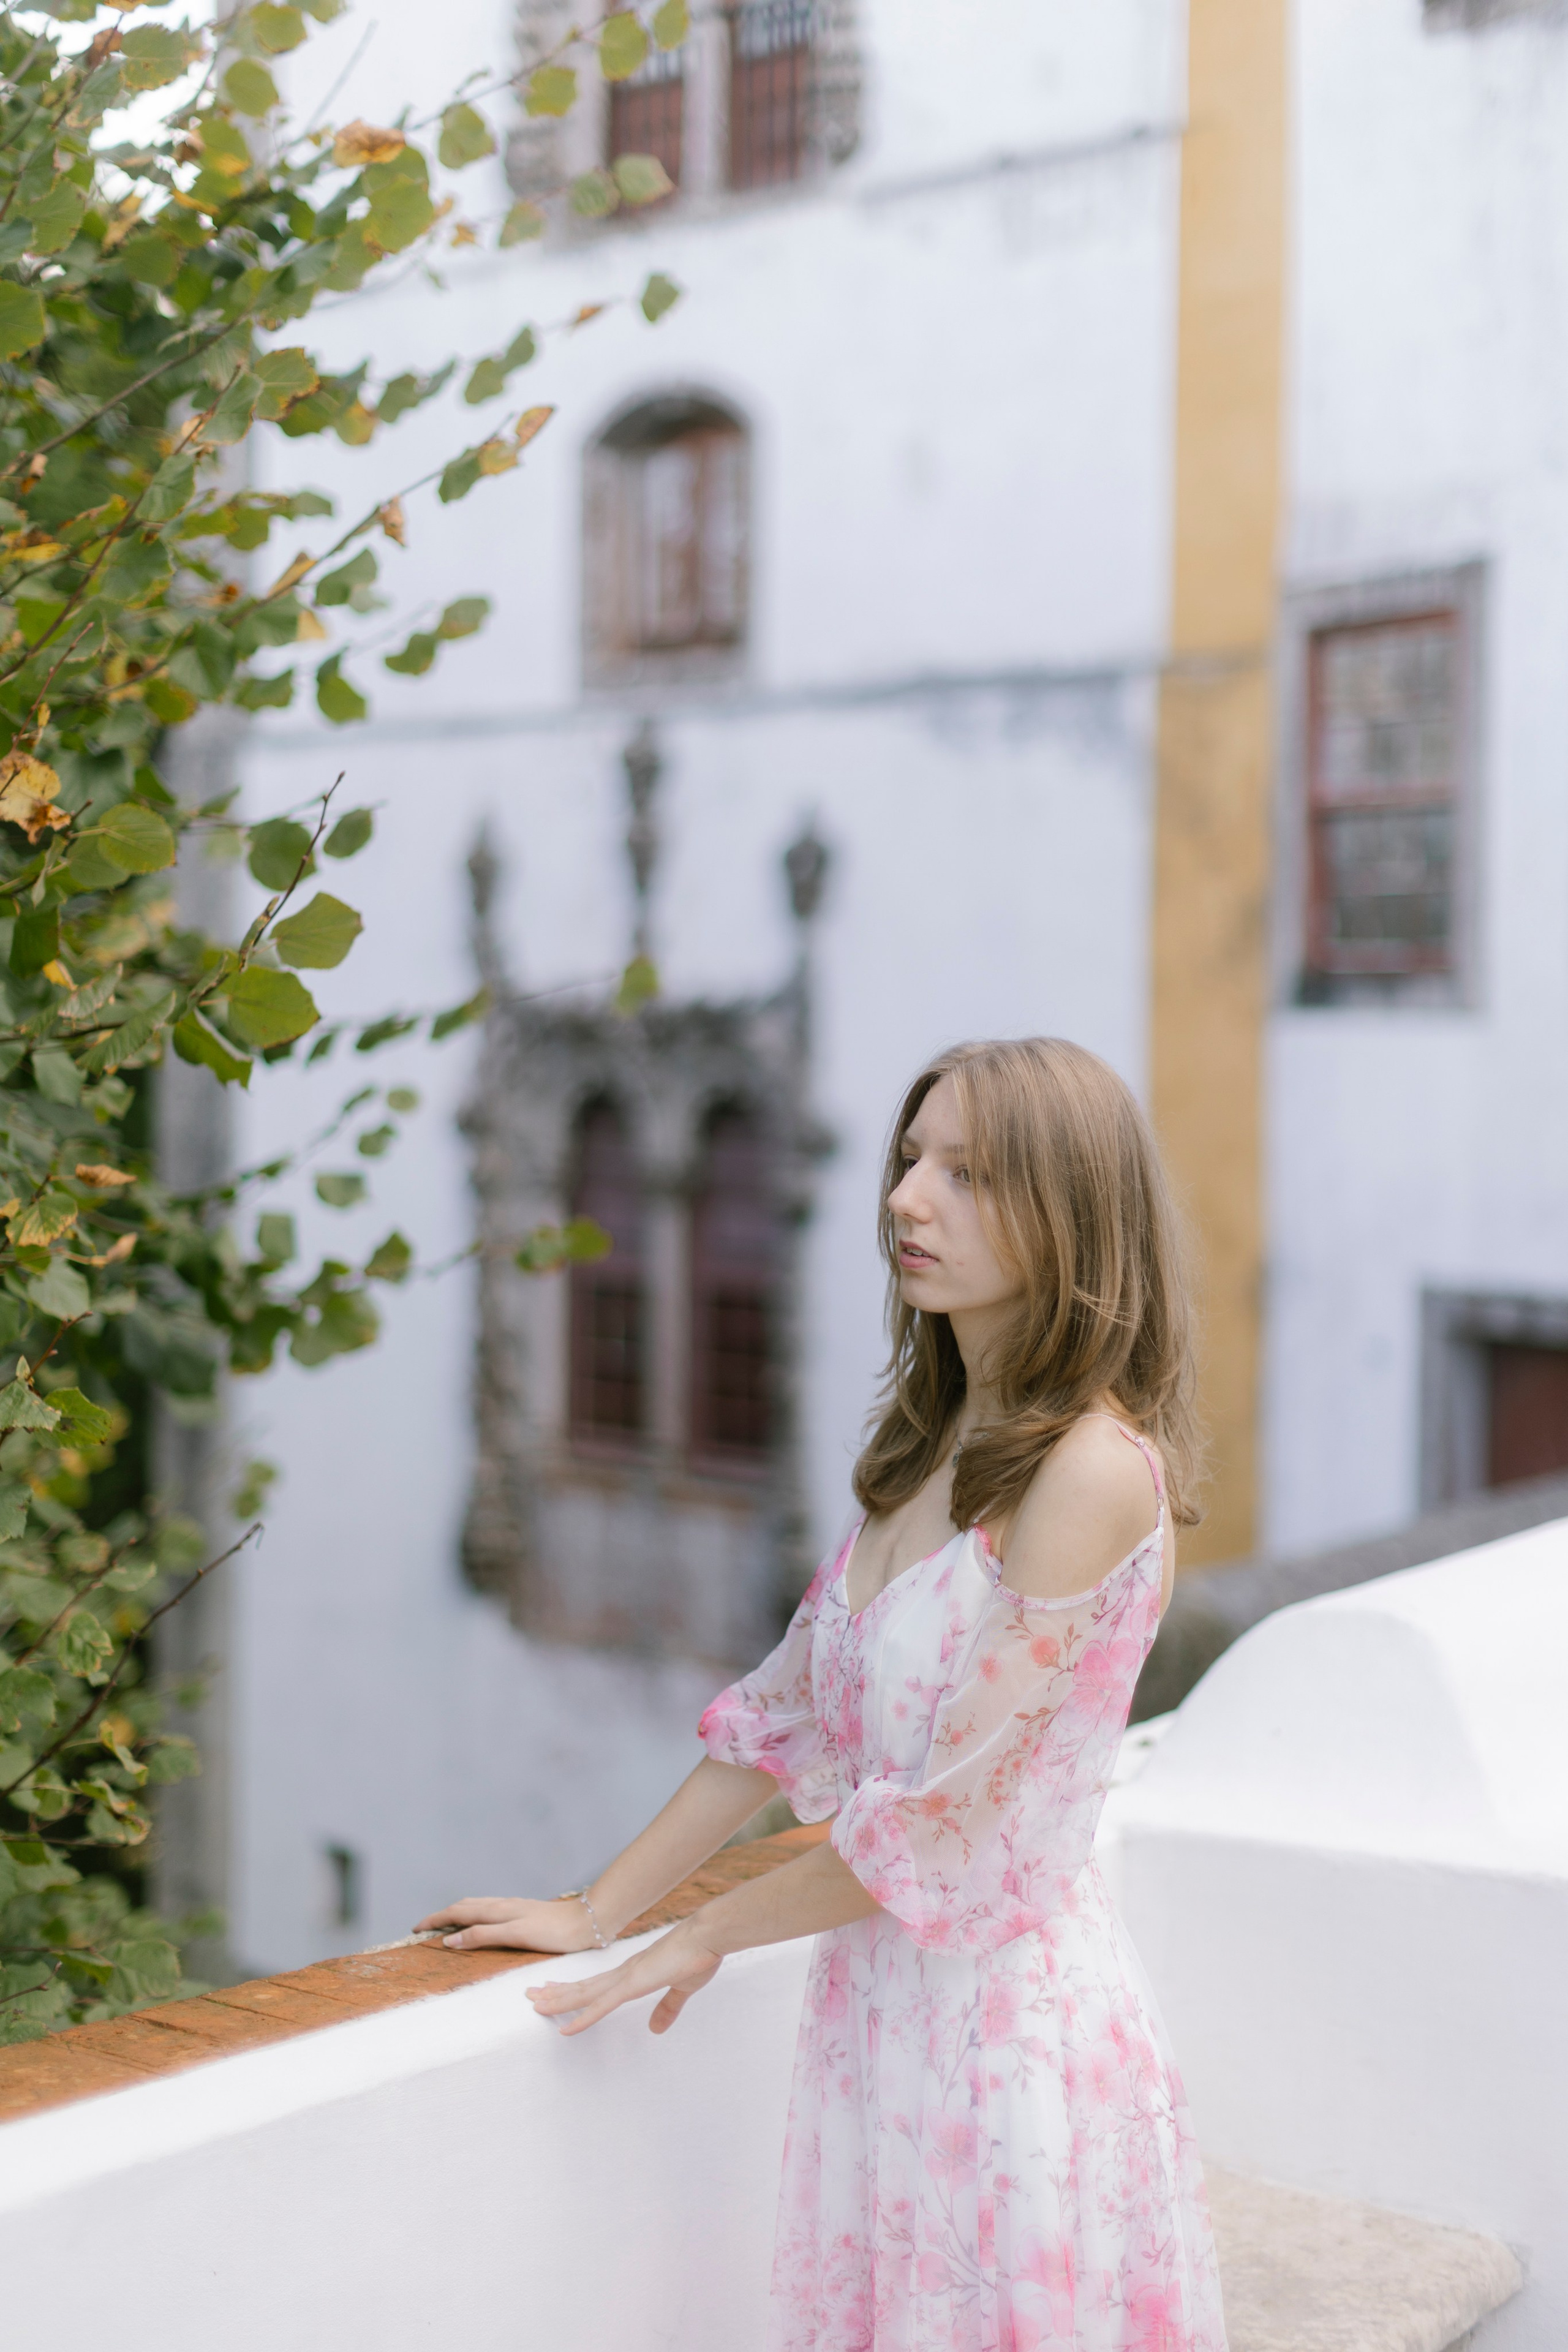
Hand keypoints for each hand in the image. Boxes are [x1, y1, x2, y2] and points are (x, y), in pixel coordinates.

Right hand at [412, 1894, 597, 1953]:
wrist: (587, 1922)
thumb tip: (451, 1939)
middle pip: (465, 1906)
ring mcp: (513, 1908)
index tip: (416, 1929)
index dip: (435, 1919)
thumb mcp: (516, 1935)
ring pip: (477, 1907)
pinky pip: (489, 1913)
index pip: (458, 1912)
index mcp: (498, 1910)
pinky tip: (479, 1925)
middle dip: (442, 1915)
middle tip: (424, 1928)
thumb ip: (484, 1935)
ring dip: (457, 1914)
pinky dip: (474, 1917)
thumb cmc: (554, 1932)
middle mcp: (503, 1906)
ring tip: (444, 1925)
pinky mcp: (523, 1914)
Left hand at [526, 1924, 720, 2036]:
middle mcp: (623, 1973)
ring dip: (559, 2001)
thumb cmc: (698, 1956)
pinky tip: (565, 2029)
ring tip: (534, 2004)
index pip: (596, 1984)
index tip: (553, 1990)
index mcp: (633, 1973)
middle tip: (531, 1995)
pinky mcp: (633, 1984)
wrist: (708, 1936)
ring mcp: (626, 1978)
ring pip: (584, 1994)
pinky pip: (601, 2006)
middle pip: (583, 1987)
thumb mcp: (681, 1989)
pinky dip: (581, 2018)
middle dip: (556, 1992)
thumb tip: (655, 2028)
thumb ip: (667, 2008)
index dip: (573, 1989)